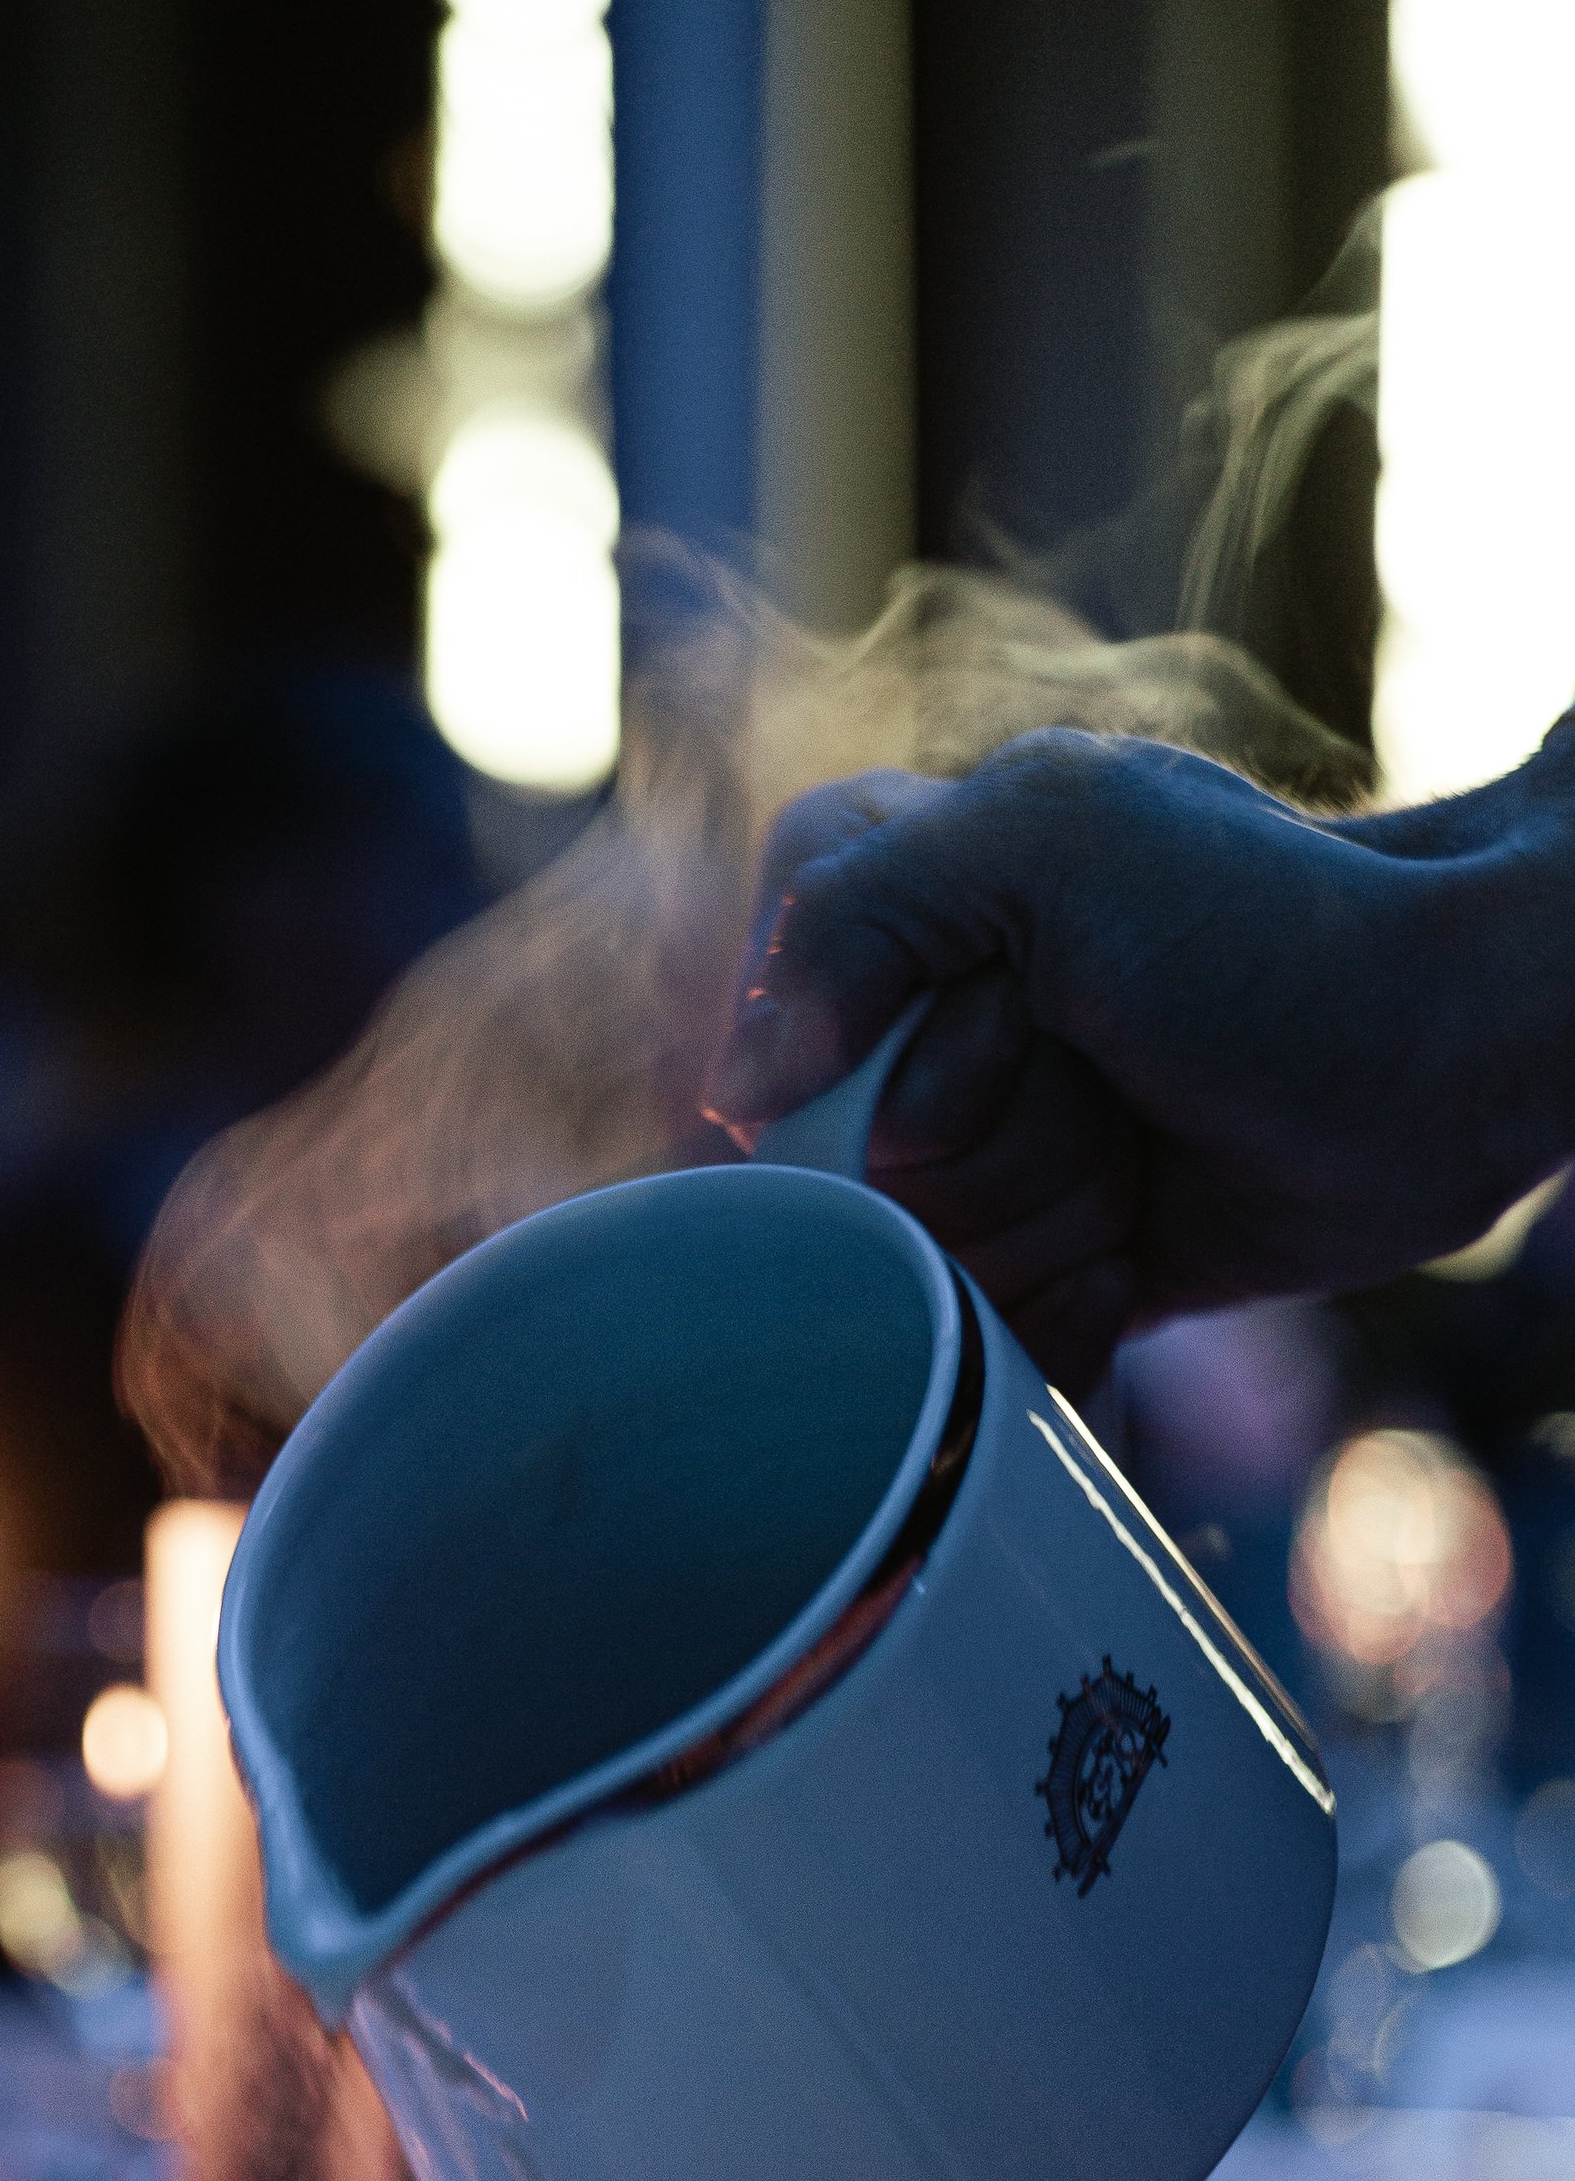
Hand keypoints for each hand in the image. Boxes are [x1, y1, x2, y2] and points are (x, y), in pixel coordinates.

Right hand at [705, 726, 1574, 1393]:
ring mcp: (985, 1154)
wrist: (1442, 1058)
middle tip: (1102, 1076)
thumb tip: (739, 1092)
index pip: (766, 1026)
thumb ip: (852, 913)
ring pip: (918, 1262)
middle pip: (845, 1170)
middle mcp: (920, 1030)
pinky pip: (981, 1339)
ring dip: (1043, 1222)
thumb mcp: (1049, 841)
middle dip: (985, 1147)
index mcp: (896, 897)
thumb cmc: (1272, 925)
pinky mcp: (1047, 1258)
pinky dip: (1060, 1316)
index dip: (878, 1056)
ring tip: (1139, 1157)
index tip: (1007, 1012)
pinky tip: (1136, 1256)